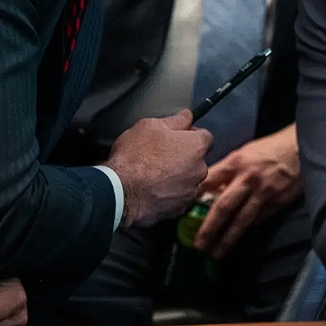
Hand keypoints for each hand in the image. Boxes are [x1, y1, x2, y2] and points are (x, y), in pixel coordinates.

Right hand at [104, 109, 213, 227]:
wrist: (120, 192)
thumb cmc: (135, 156)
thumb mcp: (150, 126)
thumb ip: (175, 120)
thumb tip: (187, 115)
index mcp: (197, 147)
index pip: (205, 136)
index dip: (190, 135)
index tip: (177, 136)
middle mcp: (200, 170)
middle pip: (197, 159)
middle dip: (184, 157)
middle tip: (160, 155)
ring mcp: (190, 191)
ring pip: (188, 179)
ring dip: (177, 176)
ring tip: (153, 174)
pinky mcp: (179, 209)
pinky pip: (178, 197)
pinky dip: (169, 194)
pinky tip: (152, 189)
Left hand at [194, 125, 302, 258]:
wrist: (301, 147)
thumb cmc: (270, 148)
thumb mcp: (245, 152)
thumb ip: (228, 170)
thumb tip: (209, 190)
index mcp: (236, 162)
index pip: (210, 181)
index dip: (195, 198)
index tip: (183, 214)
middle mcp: (248, 178)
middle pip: (224, 206)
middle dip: (209, 227)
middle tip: (198, 245)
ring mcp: (264, 192)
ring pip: (242, 220)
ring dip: (228, 238)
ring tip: (216, 253)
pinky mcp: (278, 202)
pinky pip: (259, 220)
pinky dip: (247, 231)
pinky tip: (238, 241)